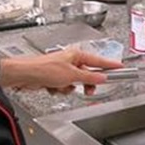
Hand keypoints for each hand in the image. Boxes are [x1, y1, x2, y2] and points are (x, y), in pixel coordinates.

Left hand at [0, 47, 116, 93]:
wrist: (24, 76)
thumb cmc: (43, 69)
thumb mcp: (71, 75)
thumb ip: (89, 77)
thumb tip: (102, 77)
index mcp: (76, 55)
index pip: (98, 60)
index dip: (110, 65)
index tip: (120, 67)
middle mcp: (70, 61)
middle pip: (87, 74)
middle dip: (85, 83)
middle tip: (88, 90)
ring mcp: (61, 70)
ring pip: (75, 83)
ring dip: (69, 88)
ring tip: (62, 87)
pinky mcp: (53, 78)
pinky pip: (64, 87)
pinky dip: (59, 89)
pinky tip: (52, 88)